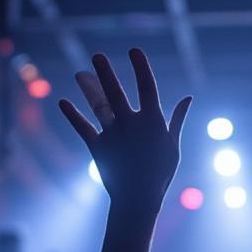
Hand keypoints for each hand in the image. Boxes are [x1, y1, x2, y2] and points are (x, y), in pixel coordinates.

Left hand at [59, 49, 191, 205]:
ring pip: (98, 107)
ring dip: (88, 89)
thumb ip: (177, 120)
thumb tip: (188, 97)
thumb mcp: (173, 146)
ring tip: (80, 74)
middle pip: (116, 94)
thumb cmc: (160, 173)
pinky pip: (83, 128)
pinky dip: (72, 115)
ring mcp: (113, 136)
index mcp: (153, 123)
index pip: (147, 89)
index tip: (134, 50)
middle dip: (106, 74)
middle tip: (97, 56)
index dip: (141, 68)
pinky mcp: (98, 147)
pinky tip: (63, 102)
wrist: (139, 200)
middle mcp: (131, 125)